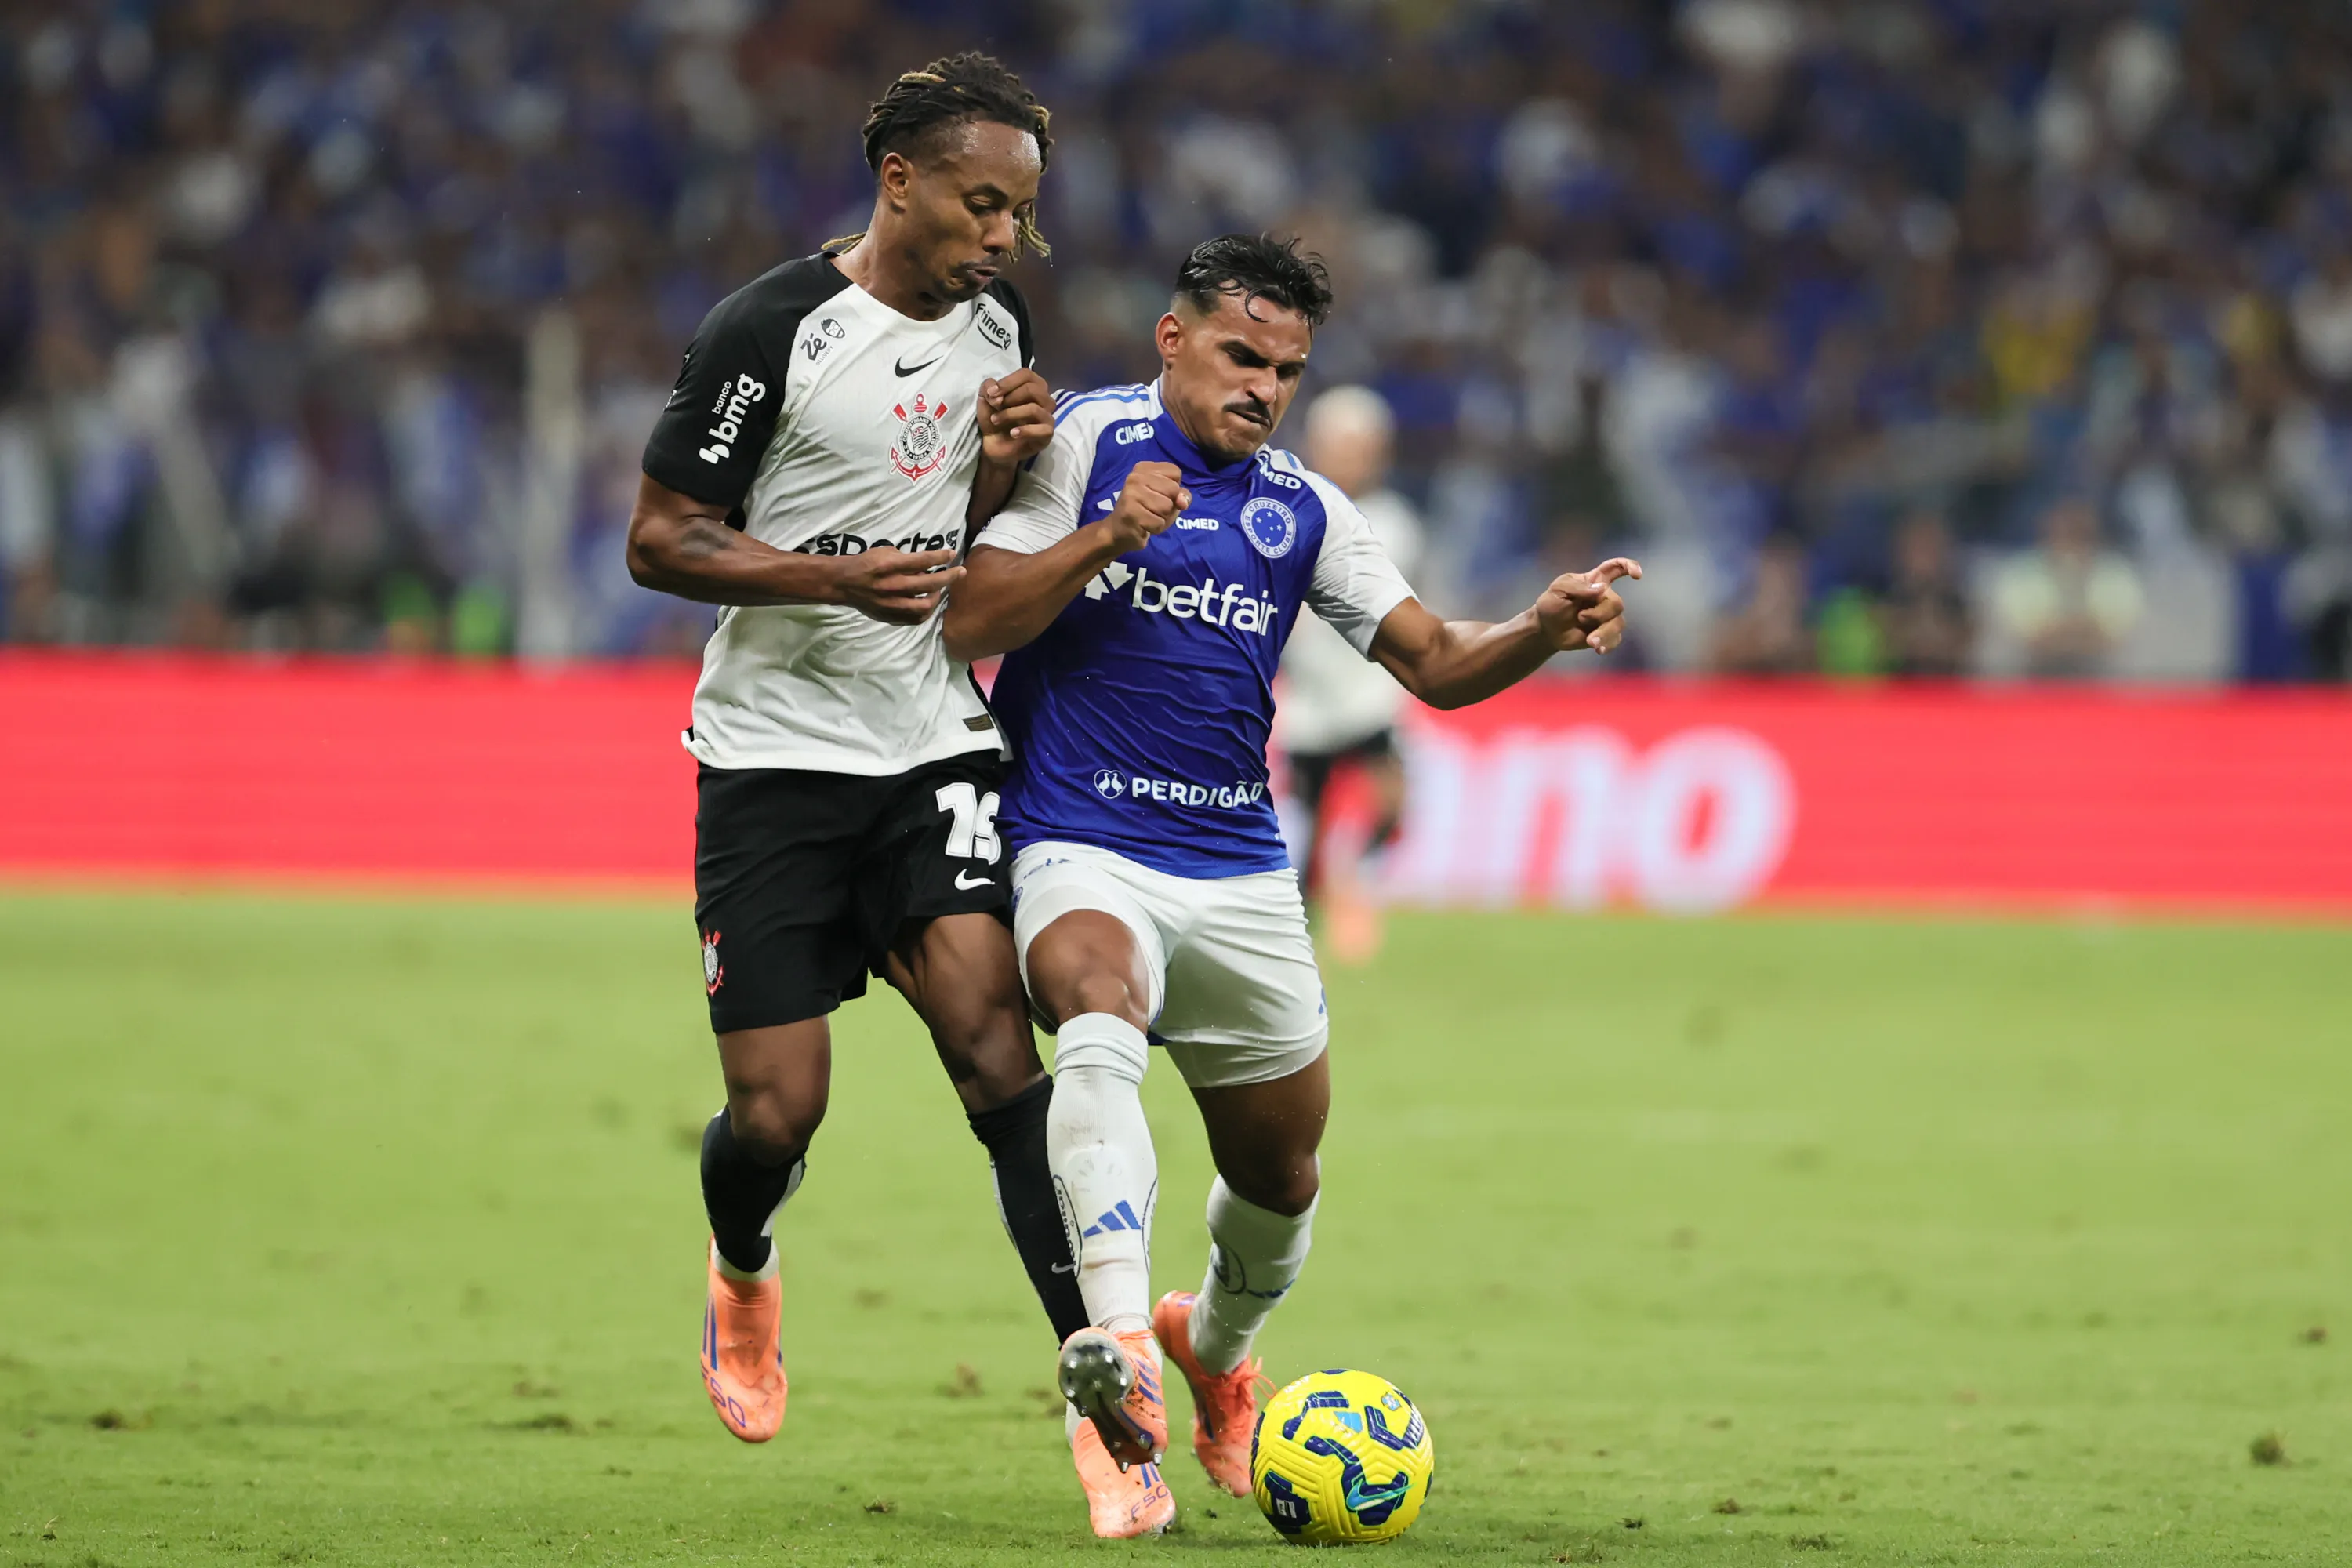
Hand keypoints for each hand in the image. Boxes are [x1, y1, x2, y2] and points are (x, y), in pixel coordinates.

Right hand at [831, 545, 961, 624]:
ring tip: (939, 590)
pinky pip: (916, 619)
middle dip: (949, 577)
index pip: (923, 560)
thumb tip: (925, 564)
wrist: (844, 584)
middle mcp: (892, 585)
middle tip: (961, 572)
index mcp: (890, 566)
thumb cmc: (865, 563)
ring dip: (938, 596)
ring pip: (926, 605)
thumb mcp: (883, 551)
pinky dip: (926, 611)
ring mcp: (892, 604)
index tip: (952, 553)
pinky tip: (928, 603)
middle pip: (930, 583)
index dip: (941, 557)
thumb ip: (905, 558)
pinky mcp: (890, 616)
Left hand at [978, 370, 1054, 465]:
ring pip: (1034, 409)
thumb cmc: (994, 417)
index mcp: (1033, 385)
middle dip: (1009, 398)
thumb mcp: (986, 398)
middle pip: (1032, 389)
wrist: (993, 444)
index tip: (991, 393)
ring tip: (996, 420)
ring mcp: (1047, 417)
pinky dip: (1024, 430)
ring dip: (1010, 414)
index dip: (1008, 382)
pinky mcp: (1047, 435)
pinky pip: (1042, 429)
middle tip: (995, 407)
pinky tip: (1012, 433)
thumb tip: (995, 389)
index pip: (1027, 375)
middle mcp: (1044, 399)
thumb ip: (988, 386)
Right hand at [1098, 461, 1190, 552]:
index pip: (1175, 472)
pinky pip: (1159, 523)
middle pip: (1173, 489)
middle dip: (1169, 505)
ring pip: (1167, 507)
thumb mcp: (1168, 499)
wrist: (1119, 531)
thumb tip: (1183, 502)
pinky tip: (1143, 525)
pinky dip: (1155, 528)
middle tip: (1151, 508)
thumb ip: (1181, 495)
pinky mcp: (1130, 513)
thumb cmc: (1147, 511)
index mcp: (1144, 468)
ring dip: (1162, 517)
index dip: (1174, 488)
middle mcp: (1135, 477)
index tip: (1157, 494)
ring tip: (1147, 517)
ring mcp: (1131, 494)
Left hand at [1535, 557, 1641, 653]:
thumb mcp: (1558, 589)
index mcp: (1595, 580)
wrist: (1546, 628)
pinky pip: (1616, 638)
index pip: (1616, 567)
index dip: (1629, 566)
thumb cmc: (1552, 604)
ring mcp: (1606, 616)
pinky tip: (1598, 649)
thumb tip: (1601, 589)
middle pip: (1616, 604)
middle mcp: (1604, 597)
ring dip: (1604, 632)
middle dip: (1600, 614)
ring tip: (1590, 641)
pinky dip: (1608, 644)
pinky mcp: (1605, 633)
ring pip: (1619, 623)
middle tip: (1580, 617)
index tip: (1636, 575)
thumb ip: (1577, 587)